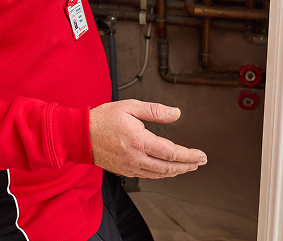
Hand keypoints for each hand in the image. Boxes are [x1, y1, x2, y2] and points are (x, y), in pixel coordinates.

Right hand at [88, 99, 206, 178]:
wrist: (81, 135)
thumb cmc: (103, 119)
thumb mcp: (130, 107)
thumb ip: (155, 111)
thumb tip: (175, 114)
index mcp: (139, 141)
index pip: (171, 152)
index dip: (189, 155)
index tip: (200, 155)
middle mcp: (136, 157)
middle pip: (168, 167)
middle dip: (187, 165)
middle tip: (199, 162)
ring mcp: (131, 166)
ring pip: (159, 174)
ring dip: (176, 172)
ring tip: (187, 167)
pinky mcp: (125, 170)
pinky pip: (148, 176)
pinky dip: (161, 174)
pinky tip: (166, 170)